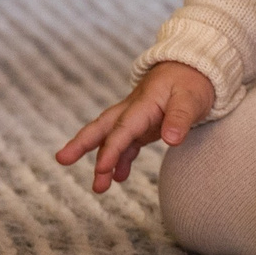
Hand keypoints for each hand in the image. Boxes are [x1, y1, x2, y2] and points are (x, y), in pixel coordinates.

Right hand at [57, 60, 214, 193]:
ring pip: (111, 138)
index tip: (102, 169)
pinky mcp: (143, 125)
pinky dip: (120, 159)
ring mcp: (136, 117)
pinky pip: (126, 144)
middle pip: (102, 127)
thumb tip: (171, 140)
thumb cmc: (193, 82)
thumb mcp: (191, 99)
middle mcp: (134, 110)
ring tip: (98, 188)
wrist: (194, 67)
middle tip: (61, 159)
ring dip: (102, 160)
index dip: (111, 150)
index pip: (123, 129)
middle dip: (81, 144)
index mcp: (143, 103)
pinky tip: (118, 177)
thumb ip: (180, 118)